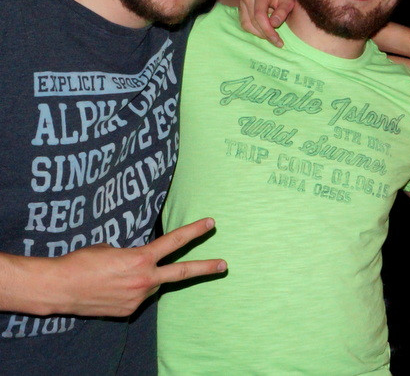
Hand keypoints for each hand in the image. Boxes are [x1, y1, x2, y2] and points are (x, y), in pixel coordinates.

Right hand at [34, 218, 226, 316]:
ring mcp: (138, 298)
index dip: (194, 231)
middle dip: (206, 268)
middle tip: (224, 265)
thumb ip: (133, 254)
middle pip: (182, 272)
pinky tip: (110, 288)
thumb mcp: (111, 248)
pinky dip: (129, 291)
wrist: (59, 288)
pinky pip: (136, 297)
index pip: (174, 241)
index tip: (211, 224)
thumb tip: (139, 261)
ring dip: (143, 279)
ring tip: (116, 276)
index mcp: (141, 258)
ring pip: (151, 284)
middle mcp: (144, 279)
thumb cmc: (82, 261)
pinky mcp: (128, 311)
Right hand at [239, 0, 295, 46]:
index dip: (268, 30)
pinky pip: (245, 24)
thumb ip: (283, 11)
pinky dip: (254, 31)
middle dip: (266, 34)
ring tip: (272, 38)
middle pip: (254, 21)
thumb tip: (274, 23)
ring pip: (247, 24)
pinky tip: (265, 32)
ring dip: (260, 34)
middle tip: (277, 42)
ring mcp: (242, 2)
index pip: (260, 15)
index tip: (278, 40)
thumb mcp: (289, 2)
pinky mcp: (241, 9)